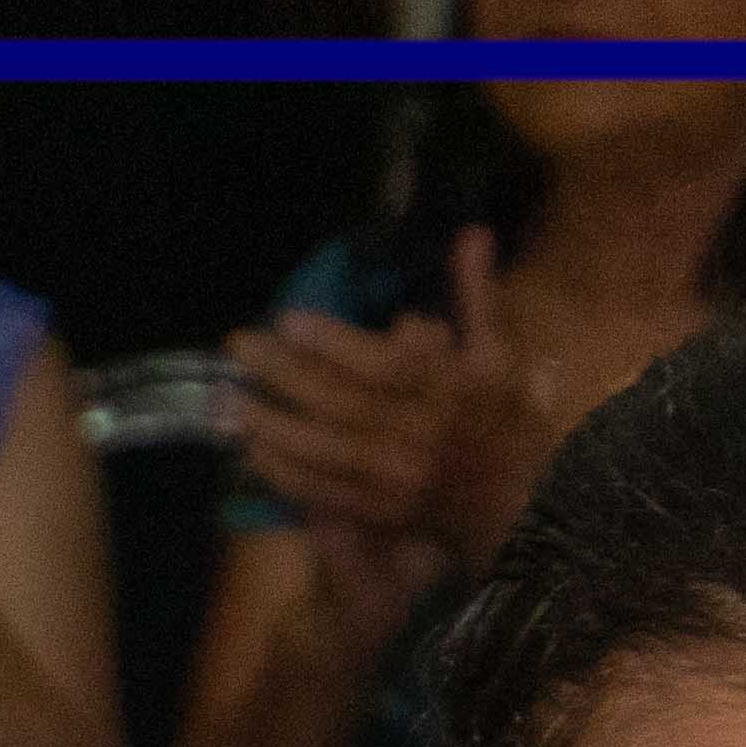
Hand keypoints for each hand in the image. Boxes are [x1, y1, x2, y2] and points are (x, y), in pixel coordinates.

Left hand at [231, 236, 544, 573]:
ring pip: (324, 449)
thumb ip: (480, 296)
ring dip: (271, 425)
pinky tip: (250, 451)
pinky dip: (285, 473)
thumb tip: (472, 233)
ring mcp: (395, 479)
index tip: (288, 319)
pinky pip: (325, 492)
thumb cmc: (507, 422)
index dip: (333, 343)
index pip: (383, 364)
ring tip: (224, 401)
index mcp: (447, 392)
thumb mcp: (501, 356)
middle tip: (238, 347)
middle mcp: (417, 435)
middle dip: (284, 375)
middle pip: (340, 403)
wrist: (521, 508)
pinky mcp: (380, 513)